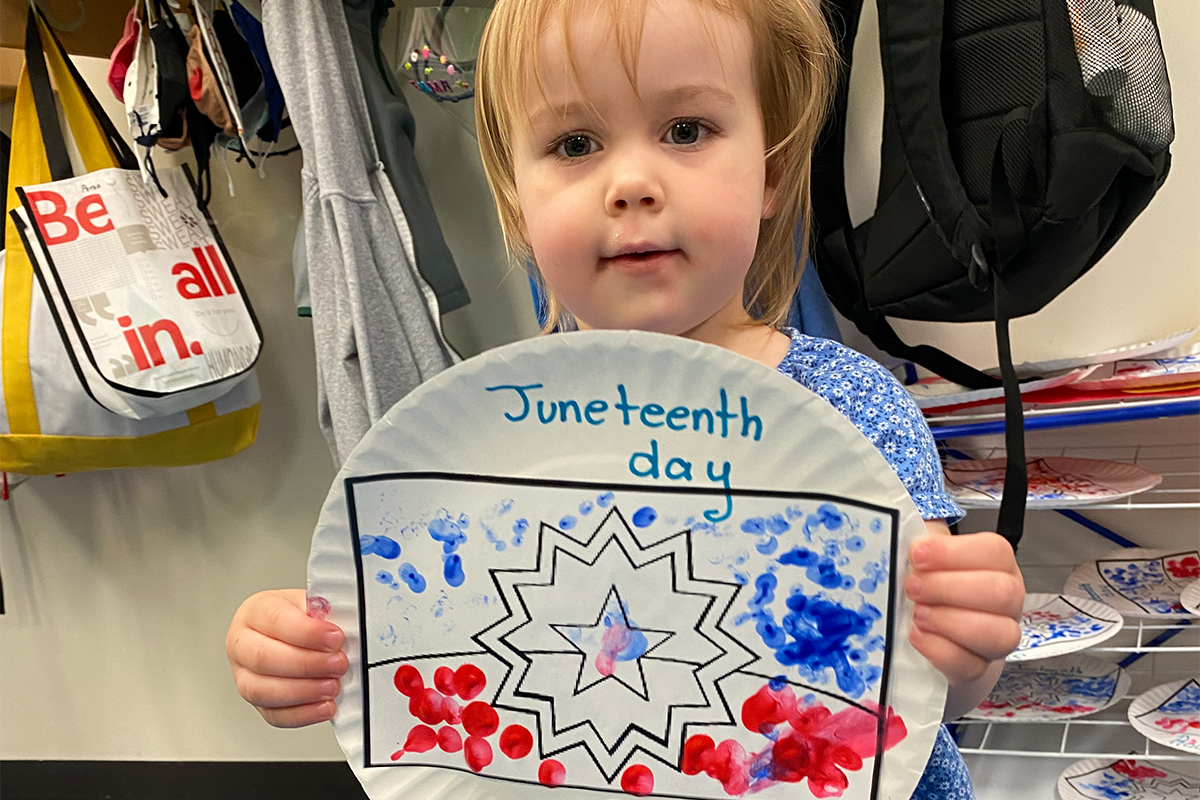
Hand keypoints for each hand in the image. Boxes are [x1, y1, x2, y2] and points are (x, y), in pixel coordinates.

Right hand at [226, 589, 348, 727]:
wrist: (298, 633)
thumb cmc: (302, 618)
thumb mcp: (312, 603)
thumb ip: (323, 612)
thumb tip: (342, 624)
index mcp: (255, 611)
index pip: (275, 620)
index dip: (307, 632)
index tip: (335, 638)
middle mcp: (242, 644)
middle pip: (263, 658)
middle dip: (306, 664)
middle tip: (338, 664)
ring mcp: (245, 676)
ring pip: (262, 690)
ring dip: (303, 691)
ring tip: (332, 686)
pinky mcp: (258, 703)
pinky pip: (274, 715)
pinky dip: (302, 714)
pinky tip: (324, 707)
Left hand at [905, 523, 1023, 717]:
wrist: (924, 646)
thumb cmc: (926, 592)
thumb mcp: (923, 558)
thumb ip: (918, 536)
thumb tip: (896, 518)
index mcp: (995, 566)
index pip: (995, 552)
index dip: (955, 552)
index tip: (917, 554)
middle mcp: (1005, 603)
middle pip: (1002, 592)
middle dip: (950, 587)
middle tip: (912, 587)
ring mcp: (995, 641)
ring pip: (998, 634)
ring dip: (951, 621)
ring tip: (916, 614)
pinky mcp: (977, 673)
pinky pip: (971, 666)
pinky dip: (940, 650)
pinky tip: (916, 637)